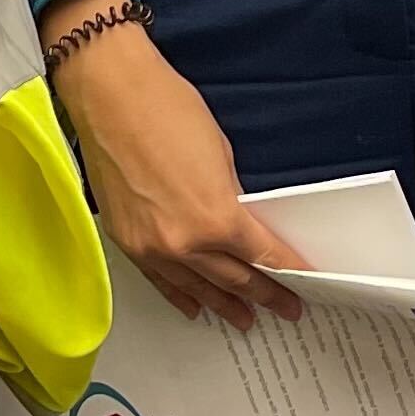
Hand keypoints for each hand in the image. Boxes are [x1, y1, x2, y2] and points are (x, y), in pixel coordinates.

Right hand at [40, 0, 303, 330]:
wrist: (109, 96)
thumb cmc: (167, 111)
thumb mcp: (220, 155)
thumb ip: (230, 198)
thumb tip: (236, 223)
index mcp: (217, 219)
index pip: (264, 256)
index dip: (289, 272)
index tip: (305, 283)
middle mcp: (184, 244)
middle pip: (234, 279)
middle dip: (264, 295)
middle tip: (285, 309)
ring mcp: (151, 248)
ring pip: (197, 288)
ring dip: (224, 304)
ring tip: (245, 319)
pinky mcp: (126, 243)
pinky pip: (160, 281)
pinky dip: (181, 295)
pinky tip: (195, 307)